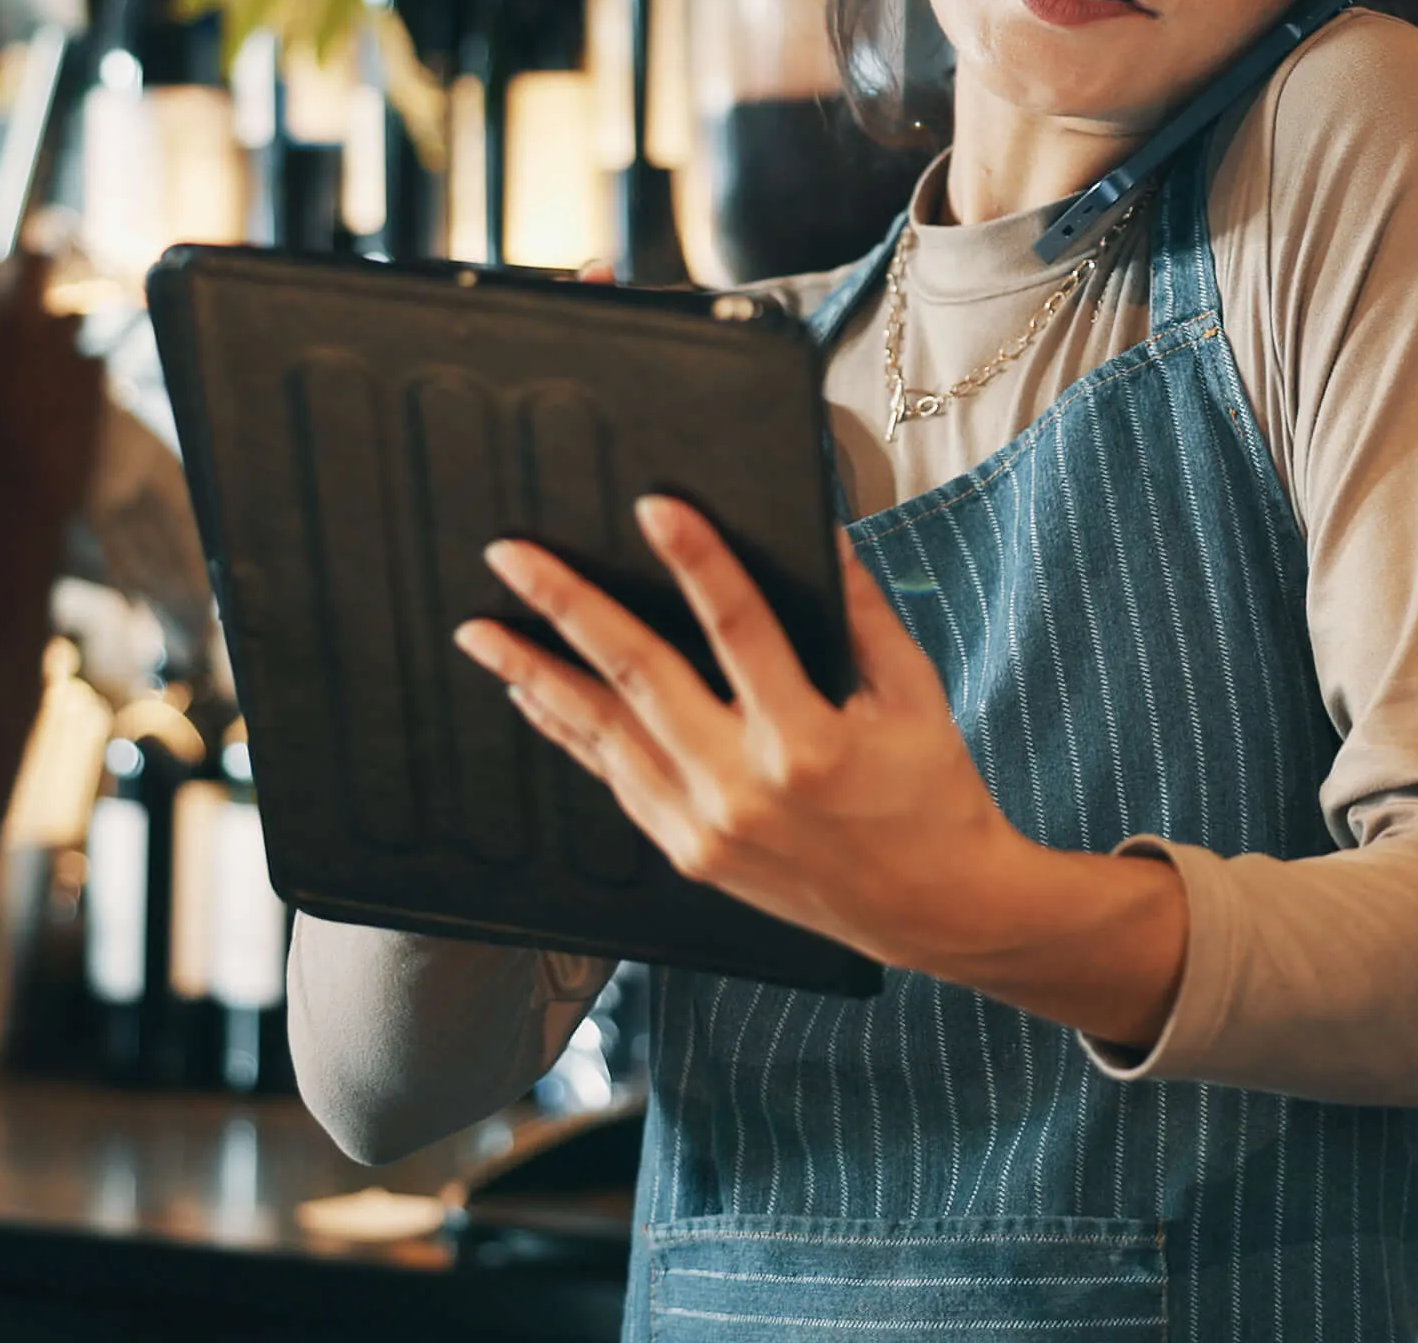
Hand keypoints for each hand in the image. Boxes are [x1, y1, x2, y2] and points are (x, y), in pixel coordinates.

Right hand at [0, 249, 105, 510]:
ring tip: (47, 374)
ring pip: (71, 315)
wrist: (22, 498)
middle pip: (37, 261)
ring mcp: (63, 345)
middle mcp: (19, 327)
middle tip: (40, 264)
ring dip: (62, 333)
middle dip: (38, 260)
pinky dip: (81, 375)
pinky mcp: (95, 369)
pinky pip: (90, 359)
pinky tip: (67, 408)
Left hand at [457, 500, 1187, 1043]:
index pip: (740, 629)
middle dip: (567, 610)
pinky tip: (535, 695)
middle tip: (511, 559)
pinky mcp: (689, 854)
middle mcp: (743, 789)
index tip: (655, 508)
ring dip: (535, 677)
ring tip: (483, 631)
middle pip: (638, 679)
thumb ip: (860, 611)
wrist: (934, 910)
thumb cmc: (932, 796)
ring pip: (603, 735)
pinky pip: (614, 780)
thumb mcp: (913, 693)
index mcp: (808, 743)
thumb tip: (820, 532)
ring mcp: (706, 829)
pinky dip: (568, 734)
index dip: (697, 562)